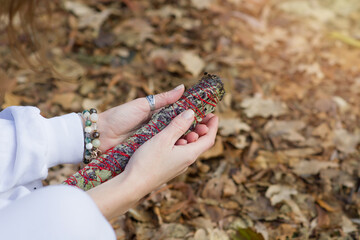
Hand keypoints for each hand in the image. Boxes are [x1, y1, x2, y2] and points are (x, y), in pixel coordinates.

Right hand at [87, 110, 218, 219]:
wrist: (133, 185)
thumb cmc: (147, 162)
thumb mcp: (163, 139)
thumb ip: (178, 126)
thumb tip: (192, 113)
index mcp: (190, 154)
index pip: (209, 139)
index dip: (213, 126)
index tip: (213, 115)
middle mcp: (187, 162)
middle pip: (200, 143)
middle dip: (201, 128)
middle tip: (198, 115)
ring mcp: (178, 166)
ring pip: (190, 147)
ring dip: (190, 134)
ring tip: (185, 123)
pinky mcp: (169, 168)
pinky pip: (180, 152)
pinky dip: (181, 141)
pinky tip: (171, 136)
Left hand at [96, 84, 208, 150]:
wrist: (100, 135)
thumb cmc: (120, 116)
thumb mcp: (143, 105)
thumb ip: (163, 99)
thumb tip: (183, 88)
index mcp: (158, 115)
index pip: (181, 115)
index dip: (194, 117)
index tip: (208, 117)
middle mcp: (158, 128)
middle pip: (180, 129)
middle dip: (194, 130)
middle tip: (204, 131)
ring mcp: (154, 141)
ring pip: (174, 141)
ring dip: (186, 141)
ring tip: (196, 140)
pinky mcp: (148, 151)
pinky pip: (163, 150)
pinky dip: (173, 150)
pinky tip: (184, 150)